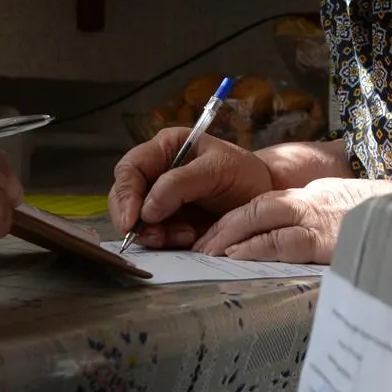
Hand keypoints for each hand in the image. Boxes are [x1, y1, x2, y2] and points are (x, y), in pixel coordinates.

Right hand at [109, 129, 273, 248]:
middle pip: (126, 197)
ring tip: (184, 235)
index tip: (132, 220)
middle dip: (135, 220)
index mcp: (166, 149)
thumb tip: (147, 209)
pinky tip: (190, 238)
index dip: (125, 194)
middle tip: (151, 236)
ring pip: (139, 221)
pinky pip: (157, 236)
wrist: (266, 198)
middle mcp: (159, 173)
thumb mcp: (217, 169)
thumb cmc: (245, 174)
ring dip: (155, 234)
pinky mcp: (172, 223)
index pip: (130, 169)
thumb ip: (179, 184)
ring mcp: (164, 200)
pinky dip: (168, 242)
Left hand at [192, 177, 391, 263]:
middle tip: (201, 245)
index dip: (241, 218)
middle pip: (257, 207)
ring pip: (262, 220)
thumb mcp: (355, 215)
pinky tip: (234, 257)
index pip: (270, 204)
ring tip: (207, 252)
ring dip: (230, 236)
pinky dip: (253, 248)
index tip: (221, 235)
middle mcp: (315, 201)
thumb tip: (308, 243)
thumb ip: (330, 224)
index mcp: (320, 196)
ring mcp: (320, 217)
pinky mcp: (327, 238)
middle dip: (225, 226)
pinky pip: (281, 242)